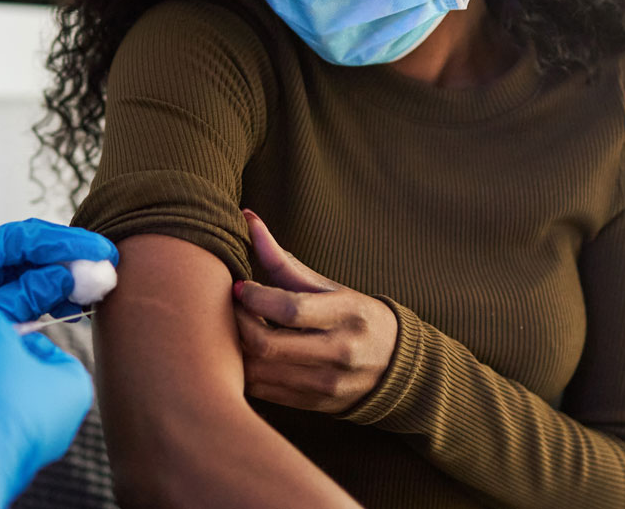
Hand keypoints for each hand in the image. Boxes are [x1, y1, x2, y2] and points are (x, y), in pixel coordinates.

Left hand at [0, 220, 115, 477]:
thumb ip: (26, 296)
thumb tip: (73, 275)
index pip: (23, 237)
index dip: (66, 242)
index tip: (100, 250)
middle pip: (31, 250)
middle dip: (70, 259)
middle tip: (107, 269)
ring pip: (32, 270)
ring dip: (64, 279)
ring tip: (94, 292)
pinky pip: (26, 291)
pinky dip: (50, 297)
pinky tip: (72, 307)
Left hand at [233, 210, 398, 413]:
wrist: (394, 365)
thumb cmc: (352, 315)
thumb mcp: (327, 286)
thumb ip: (283, 260)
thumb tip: (247, 218)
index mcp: (347, 314)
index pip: (290, 309)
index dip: (255, 298)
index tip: (239, 287)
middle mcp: (340, 352)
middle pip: (268, 345)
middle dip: (239, 324)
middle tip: (230, 309)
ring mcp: (327, 384)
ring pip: (261, 372)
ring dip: (237, 349)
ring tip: (234, 330)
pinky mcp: (314, 405)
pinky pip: (265, 392)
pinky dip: (246, 371)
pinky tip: (245, 354)